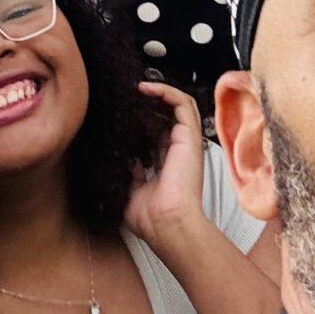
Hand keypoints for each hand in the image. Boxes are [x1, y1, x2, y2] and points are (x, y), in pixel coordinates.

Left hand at [123, 80, 210, 249]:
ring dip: (160, 92)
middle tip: (131, 95)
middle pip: (170, 114)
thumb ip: (130, 175)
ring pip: (180, 104)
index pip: (159, 131)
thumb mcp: (132, 193)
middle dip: (152, 102)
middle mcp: (180, 150)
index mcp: (168, 162)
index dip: (145, 117)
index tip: (127, 111)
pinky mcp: (189, 136)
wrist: (167, 225)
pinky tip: (147, 89)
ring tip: (139, 88)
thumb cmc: (153, 219)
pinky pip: (182, 103)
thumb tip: (125, 162)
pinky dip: (166, 91)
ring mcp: (186, 142)